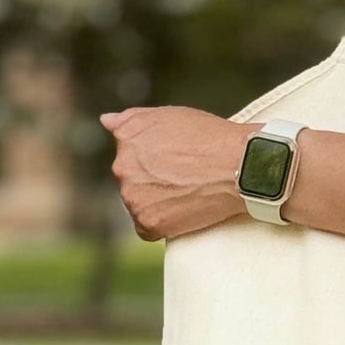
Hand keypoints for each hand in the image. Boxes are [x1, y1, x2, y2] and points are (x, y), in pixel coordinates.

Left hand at [99, 106, 255, 241]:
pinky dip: (162, 224)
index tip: (175, 164)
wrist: (238, 166)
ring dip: (157, 203)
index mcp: (126, 137)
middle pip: (132, 182)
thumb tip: (106, 121)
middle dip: (153, 183)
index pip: (129, 156)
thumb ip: (132, 118)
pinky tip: (182, 211)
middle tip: (184, 179)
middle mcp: (122, 166)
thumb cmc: (210, 137)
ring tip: (187, 194)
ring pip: (139, 205)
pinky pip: (147, 229)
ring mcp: (133, 196)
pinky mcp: (148, 222)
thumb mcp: (169, 116)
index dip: (153, 162)